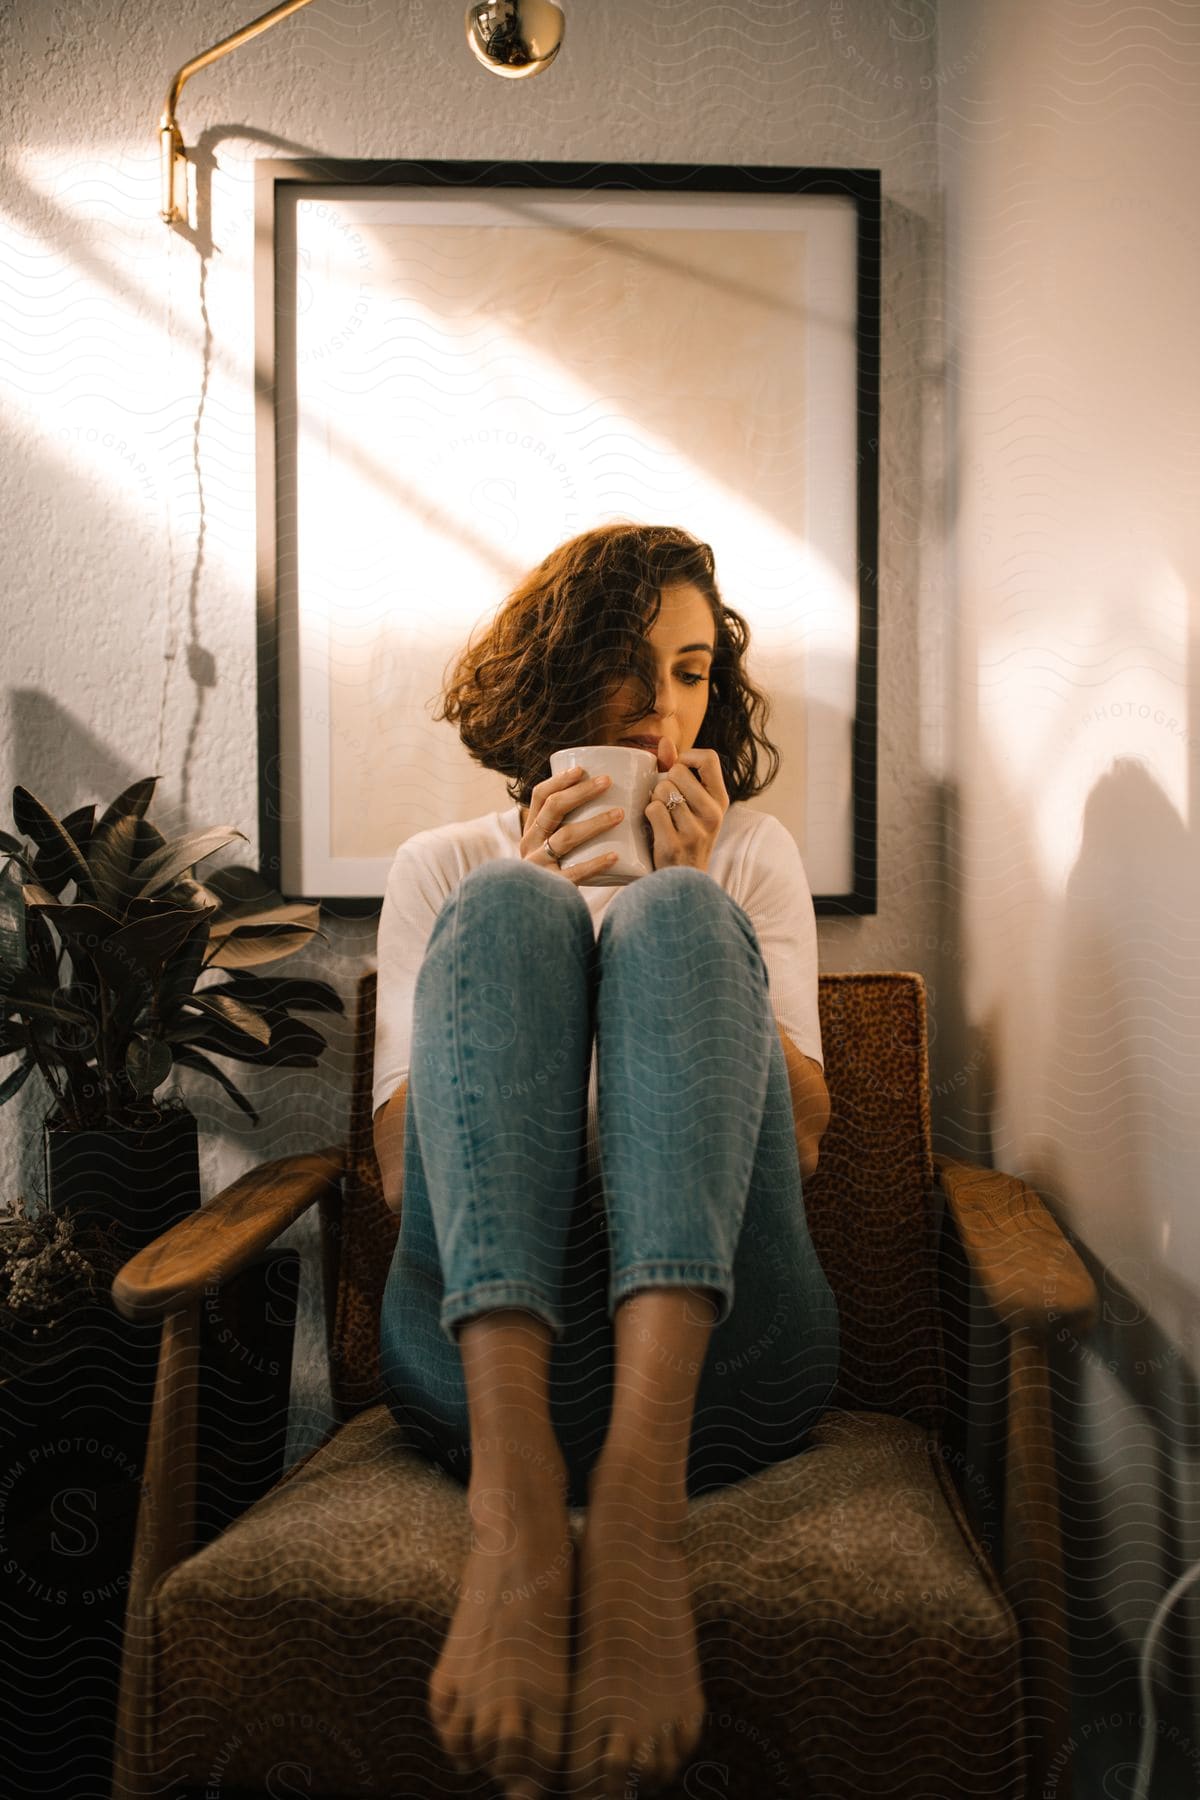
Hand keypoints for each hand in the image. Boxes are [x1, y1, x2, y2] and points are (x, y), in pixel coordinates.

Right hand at [519, 764, 623, 885]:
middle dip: (581, 792)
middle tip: (608, 782)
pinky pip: (574, 872)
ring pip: (565, 837)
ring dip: (595, 822)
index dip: (560, 780)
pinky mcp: (551, 887)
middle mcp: (529, 845)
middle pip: (553, 809)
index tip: (583, 769)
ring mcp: (537, 867)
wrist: (533, 916)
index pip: (539, 796)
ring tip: (620, 814)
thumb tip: (608, 801)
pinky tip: (614, 856)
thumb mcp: (551, 850)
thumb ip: (567, 829)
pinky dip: (596, 862)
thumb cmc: (554, 875)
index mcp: (530, 831)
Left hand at [645, 736, 729, 873]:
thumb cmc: (684, 833)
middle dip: (664, 782)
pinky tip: (655, 827)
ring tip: (662, 816)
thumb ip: (677, 769)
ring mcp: (696, 830)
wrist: (683, 880)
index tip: (678, 771)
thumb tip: (664, 741)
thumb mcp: (691, 803)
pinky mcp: (675, 843)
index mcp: (721, 799)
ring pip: (662, 790)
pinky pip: (653, 809)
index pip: (709, 758)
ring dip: (654, 800)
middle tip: (667, 803)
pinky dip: (648, 815)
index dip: (687, 758)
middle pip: (677, 772)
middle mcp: (714, 813)